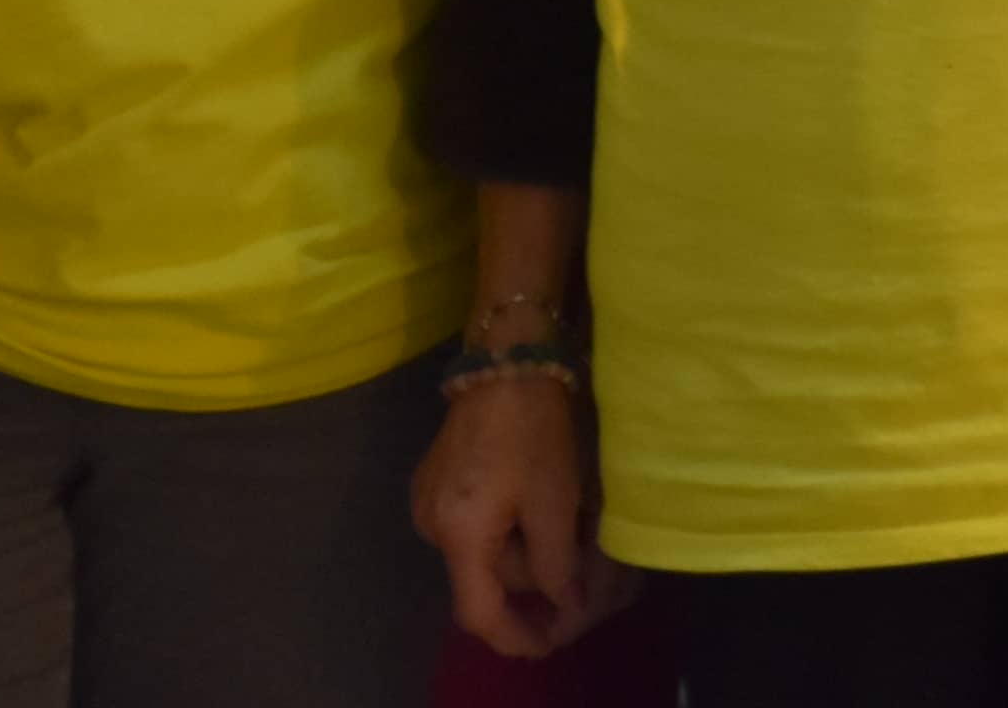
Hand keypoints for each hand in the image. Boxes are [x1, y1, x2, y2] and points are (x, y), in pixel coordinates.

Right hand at [413, 375, 626, 658]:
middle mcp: (431, 527)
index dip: (514, 635)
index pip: (479, 613)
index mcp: (459, 536)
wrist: (505, 363)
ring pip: (481, 552)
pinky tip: (537, 502)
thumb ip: (557, 561)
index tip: (548, 644)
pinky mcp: (435, 485)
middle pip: (485, 578)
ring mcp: (428, 505)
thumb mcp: (555, 499)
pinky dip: (506, 527)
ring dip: (522, 548)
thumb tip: (566, 607)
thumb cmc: (533, 430)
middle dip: (533, 578)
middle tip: (580, 562)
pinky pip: (473, 527)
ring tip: (566, 521)